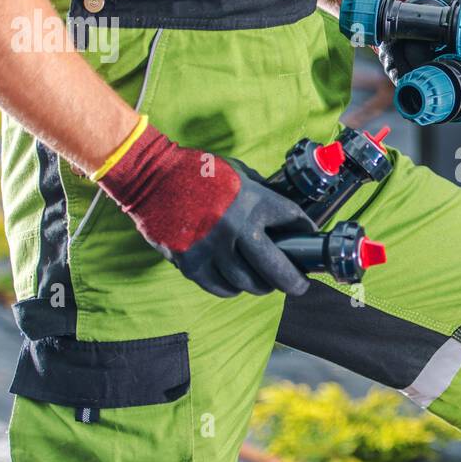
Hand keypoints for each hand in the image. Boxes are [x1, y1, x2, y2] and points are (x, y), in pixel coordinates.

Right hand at [97, 123, 314, 296]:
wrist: (153, 177)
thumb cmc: (199, 173)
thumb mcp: (239, 174)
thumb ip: (262, 194)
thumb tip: (284, 218)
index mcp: (254, 201)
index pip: (295, 224)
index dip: (305, 235)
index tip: (308, 244)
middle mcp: (237, 228)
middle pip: (277, 270)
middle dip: (293, 282)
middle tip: (299, 286)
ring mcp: (213, 248)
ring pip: (248, 283)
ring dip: (260, 286)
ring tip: (264, 283)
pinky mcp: (191, 262)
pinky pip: (220, 288)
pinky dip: (231, 288)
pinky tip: (235, 283)